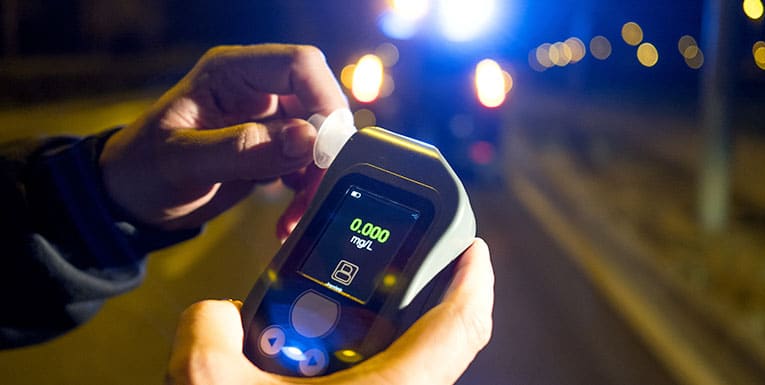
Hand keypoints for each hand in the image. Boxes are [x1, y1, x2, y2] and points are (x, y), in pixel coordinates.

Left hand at [99, 44, 346, 232]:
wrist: (132, 200)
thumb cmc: (142, 169)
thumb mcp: (183, 161)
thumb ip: (243, 148)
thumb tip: (309, 139)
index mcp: (232, 73)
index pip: (301, 65)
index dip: (324, 99)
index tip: (327, 148)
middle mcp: (257, 91)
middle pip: (320, 105)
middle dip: (325, 151)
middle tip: (314, 191)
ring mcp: (268, 122)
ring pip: (320, 141)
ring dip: (318, 179)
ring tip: (296, 214)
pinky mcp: (273, 151)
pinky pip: (308, 166)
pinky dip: (307, 194)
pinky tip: (288, 218)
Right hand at [167, 239, 493, 384]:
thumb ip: (209, 333)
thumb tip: (217, 316)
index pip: (461, 329)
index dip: (475, 282)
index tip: (474, 250)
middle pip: (431, 342)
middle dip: (399, 305)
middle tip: (371, 277)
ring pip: (395, 368)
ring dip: (361, 340)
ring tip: (313, 323)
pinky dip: (343, 368)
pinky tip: (297, 364)